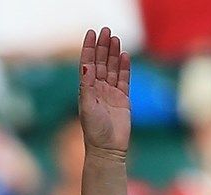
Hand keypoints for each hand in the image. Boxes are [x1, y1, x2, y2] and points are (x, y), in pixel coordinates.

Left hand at [78, 27, 131, 156]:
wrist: (108, 148)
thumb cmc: (94, 131)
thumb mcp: (88, 108)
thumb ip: (87, 87)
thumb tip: (86, 67)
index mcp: (86, 90)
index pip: (87, 64)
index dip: (89, 48)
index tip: (91, 33)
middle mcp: (97, 89)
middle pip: (100, 63)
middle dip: (102, 46)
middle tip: (106, 31)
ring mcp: (110, 93)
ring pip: (112, 68)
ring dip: (113, 54)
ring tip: (115, 39)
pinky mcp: (123, 99)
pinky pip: (124, 79)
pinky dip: (124, 67)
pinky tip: (124, 55)